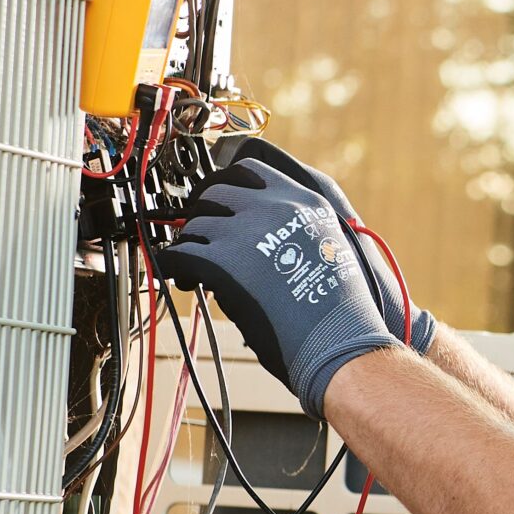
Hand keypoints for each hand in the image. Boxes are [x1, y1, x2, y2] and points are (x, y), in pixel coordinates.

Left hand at [157, 160, 400, 417]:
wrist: (340, 342)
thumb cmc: (340, 312)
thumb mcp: (331, 250)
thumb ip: (298, 230)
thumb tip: (256, 236)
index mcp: (306, 202)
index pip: (252, 171)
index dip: (228, 188)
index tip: (221, 203)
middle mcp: (275, 206)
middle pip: (217, 191)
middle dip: (204, 212)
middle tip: (201, 234)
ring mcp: (247, 230)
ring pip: (195, 223)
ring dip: (189, 243)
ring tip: (192, 268)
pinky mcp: (223, 261)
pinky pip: (179, 254)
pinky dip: (173, 266)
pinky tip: (180, 278)